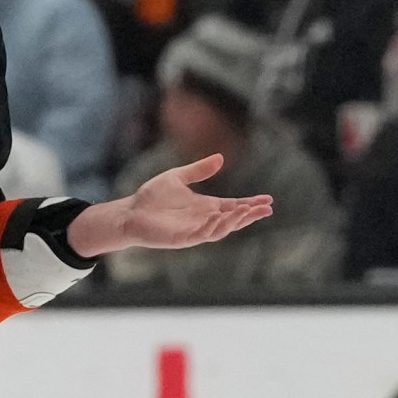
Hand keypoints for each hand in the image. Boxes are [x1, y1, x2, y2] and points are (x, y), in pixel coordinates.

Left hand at [66, 154, 272, 258]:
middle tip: (266, 208)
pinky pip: (201, 234)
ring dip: (234, 221)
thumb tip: (221, 158)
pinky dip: (212, 227)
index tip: (268, 200)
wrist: (130, 211)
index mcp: (206, 206)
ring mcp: (194, 230)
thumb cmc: (152, 197)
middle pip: (233, 219)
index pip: (233, 206)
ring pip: (221, 229)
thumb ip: (199, 170)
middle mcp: (203, 220)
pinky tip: (220, 216)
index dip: (250, 204)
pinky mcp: (181, 238)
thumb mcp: (178, 177)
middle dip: (250, 215)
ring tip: (246, 211)